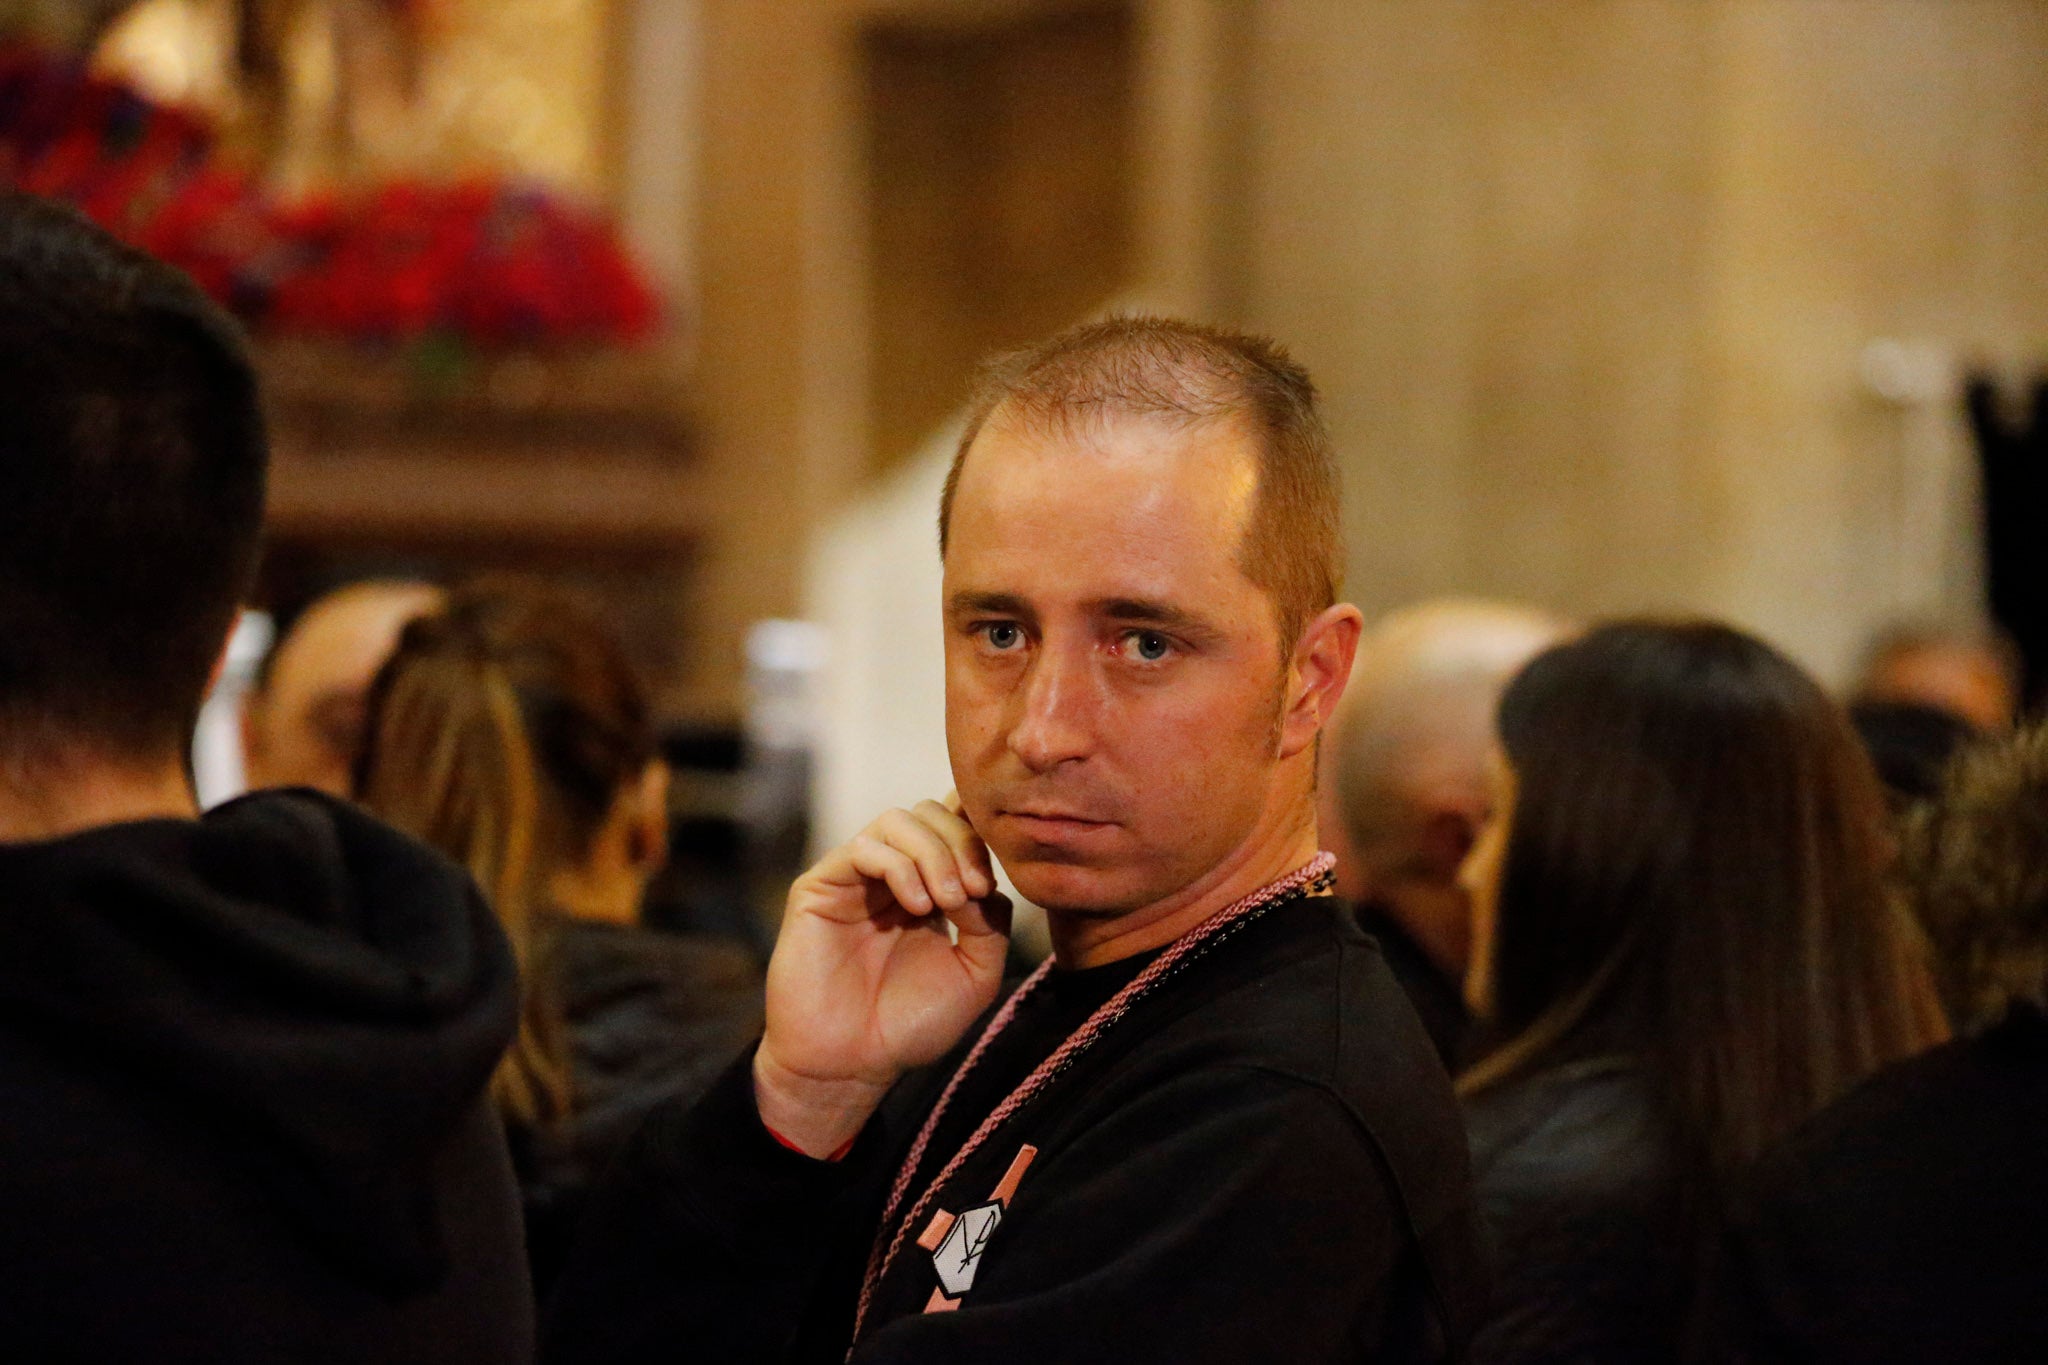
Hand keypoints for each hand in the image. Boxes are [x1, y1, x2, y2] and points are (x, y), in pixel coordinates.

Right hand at [755, 797, 1011, 1156]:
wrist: (852, 1064)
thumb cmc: (910, 1023)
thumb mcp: (975, 974)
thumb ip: (991, 922)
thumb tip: (983, 882)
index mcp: (929, 885)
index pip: (955, 825)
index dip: (978, 836)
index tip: (988, 884)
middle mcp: (892, 873)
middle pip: (930, 812)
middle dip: (961, 842)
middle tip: (971, 891)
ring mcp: (855, 877)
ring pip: (897, 820)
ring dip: (933, 852)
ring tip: (946, 902)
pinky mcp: (820, 886)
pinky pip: (862, 848)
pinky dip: (899, 868)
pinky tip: (917, 908)